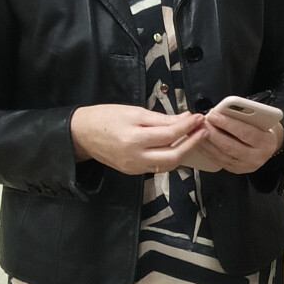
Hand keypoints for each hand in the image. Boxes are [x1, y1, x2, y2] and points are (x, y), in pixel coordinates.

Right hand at [70, 105, 206, 175]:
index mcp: (133, 139)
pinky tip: (177, 146)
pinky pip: (157, 167)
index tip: (199, 118)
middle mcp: (135, 158)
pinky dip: (170, 157)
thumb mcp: (133, 112)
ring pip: (167, 165)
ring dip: (183, 152)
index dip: (188, 127)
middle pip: (173, 157)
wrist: (80, 134)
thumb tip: (185, 119)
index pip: (169, 135)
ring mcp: (134, 168)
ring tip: (193, 137)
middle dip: (191, 144)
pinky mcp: (133, 172)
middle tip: (202, 130)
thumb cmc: (105, 118)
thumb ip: (161, 119)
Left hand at [187, 103, 283, 176]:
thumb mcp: (258, 121)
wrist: (267, 146)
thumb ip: (242, 117)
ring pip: (221, 155)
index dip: (227, 123)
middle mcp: (256, 157)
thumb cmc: (262, 130)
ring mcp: (245, 166)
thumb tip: (218, 112)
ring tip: (197, 131)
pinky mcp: (235, 170)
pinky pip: (218, 161)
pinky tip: (200, 142)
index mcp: (265, 142)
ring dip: (206, 142)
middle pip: (230, 146)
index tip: (213, 115)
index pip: (245, 132)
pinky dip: (207, 151)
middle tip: (201, 123)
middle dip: (213, 133)